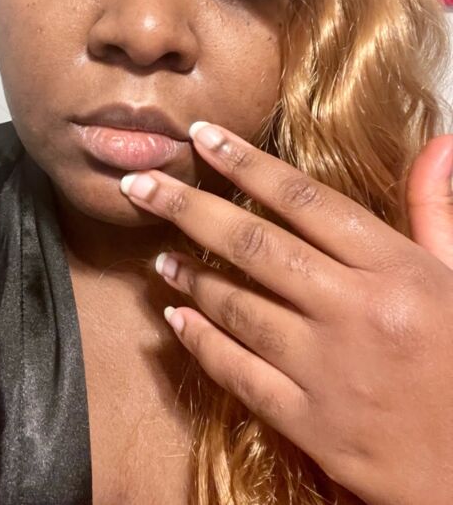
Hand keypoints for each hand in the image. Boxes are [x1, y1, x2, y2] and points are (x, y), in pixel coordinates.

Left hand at [119, 121, 452, 504]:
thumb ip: (436, 208)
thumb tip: (440, 142)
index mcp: (395, 271)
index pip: (304, 200)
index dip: (246, 163)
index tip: (202, 136)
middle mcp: (356, 313)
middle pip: (254, 246)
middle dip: (188, 207)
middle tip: (141, 186)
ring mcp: (329, 372)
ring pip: (238, 308)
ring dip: (191, 277)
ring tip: (161, 256)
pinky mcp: (313, 426)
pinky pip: (240, 375)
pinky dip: (201, 343)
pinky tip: (176, 321)